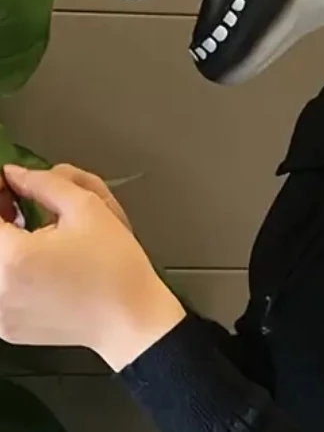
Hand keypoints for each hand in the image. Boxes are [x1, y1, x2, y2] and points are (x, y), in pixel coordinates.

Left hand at [0, 164, 185, 370]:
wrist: (130, 316)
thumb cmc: (115, 267)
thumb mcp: (88, 208)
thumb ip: (46, 184)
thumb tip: (17, 175)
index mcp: (14, 257)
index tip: (7, 184)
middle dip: (1, 217)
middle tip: (15, 200)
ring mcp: (0, 312)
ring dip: (6, 243)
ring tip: (28, 229)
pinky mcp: (7, 327)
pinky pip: (0, 289)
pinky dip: (10, 271)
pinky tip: (36, 259)